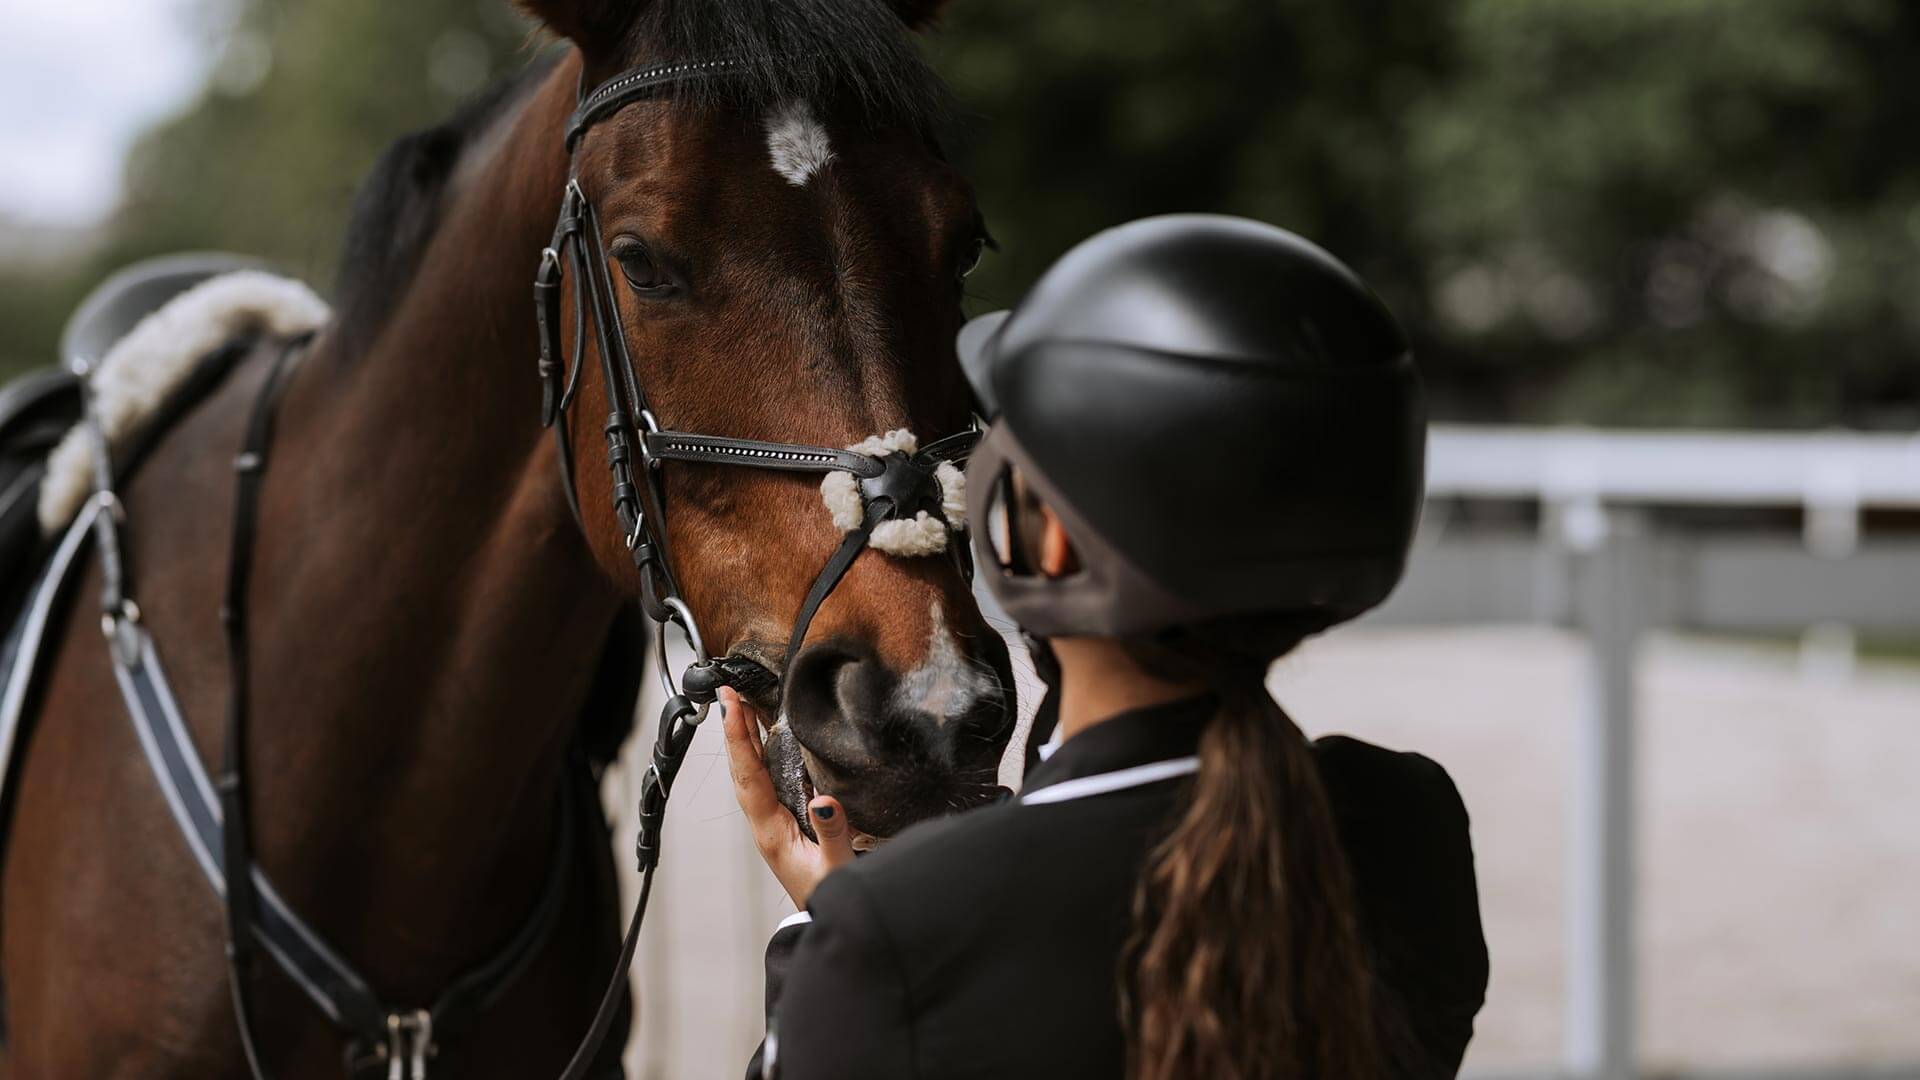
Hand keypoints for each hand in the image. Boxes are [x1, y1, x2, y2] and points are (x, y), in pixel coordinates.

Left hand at [720, 686, 853, 907]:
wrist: (827, 924)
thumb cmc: (830, 897)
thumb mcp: (836, 870)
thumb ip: (833, 834)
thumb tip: (826, 799)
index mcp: (771, 832)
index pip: (749, 777)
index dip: (739, 739)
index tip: (731, 705)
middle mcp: (764, 824)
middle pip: (742, 769)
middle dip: (734, 730)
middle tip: (728, 692)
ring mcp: (771, 824)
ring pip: (750, 773)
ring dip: (745, 739)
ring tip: (742, 705)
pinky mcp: (783, 824)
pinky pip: (765, 780)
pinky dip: (761, 754)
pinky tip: (767, 740)